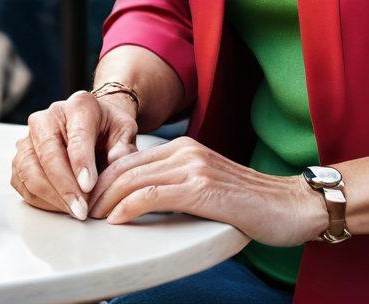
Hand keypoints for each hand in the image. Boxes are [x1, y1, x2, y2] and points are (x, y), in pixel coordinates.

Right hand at [11, 90, 138, 218]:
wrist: (94, 126)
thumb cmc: (109, 129)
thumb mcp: (125, 131)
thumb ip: (123, 146)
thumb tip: (117, 161)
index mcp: (78, 105)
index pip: (76, 135)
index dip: (81, 162)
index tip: (89, 186)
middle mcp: (47, 117)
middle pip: (48, 154)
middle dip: (65, 187)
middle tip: (82, 210)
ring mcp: (28, 138)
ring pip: (30, 171)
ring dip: (52, 197)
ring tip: (74, 211)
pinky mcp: (20, 158)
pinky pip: (23, 184)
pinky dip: (41, 200)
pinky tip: (61, 207)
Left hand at [87, 137, 326, 244]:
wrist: (289, 205)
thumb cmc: (250, 202)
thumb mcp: (206, 186)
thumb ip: (177, 186)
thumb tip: (140, 202)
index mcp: (186, 148)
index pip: (131, 160)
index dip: (103, 179)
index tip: (86, 200)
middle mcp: (187, 151)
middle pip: (126, 167)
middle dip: (97, 189)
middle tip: (79, 211)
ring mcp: (195, 167)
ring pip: (134, 180)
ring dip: (105, 201)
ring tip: (89, 218)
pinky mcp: (202, 188)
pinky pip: (153, 196)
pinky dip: (127, 208)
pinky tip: (115, 221)